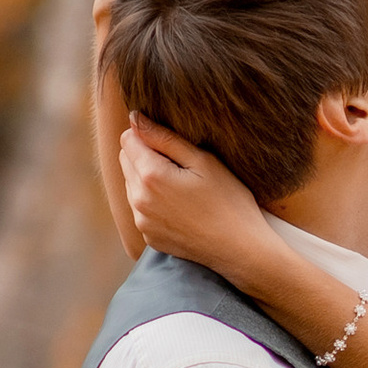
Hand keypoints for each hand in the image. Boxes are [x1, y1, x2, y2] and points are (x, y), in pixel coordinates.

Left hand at [120, 112, 275, 284]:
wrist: (241, 249)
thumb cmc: (229, 201)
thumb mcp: (203, 161)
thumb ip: (164, 138)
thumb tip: (135, 118)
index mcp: (151, 176)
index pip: (128, 139)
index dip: (149, 134)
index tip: (173, 144)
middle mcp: (138, 200)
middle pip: (126, 161)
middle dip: (145, 155)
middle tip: (181, 165)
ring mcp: (142, 221)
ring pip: (132, 185)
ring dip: (147, 179)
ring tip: (182, 187)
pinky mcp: (148, 237)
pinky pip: (140, 209)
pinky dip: (153, 202)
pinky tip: (181, 207)